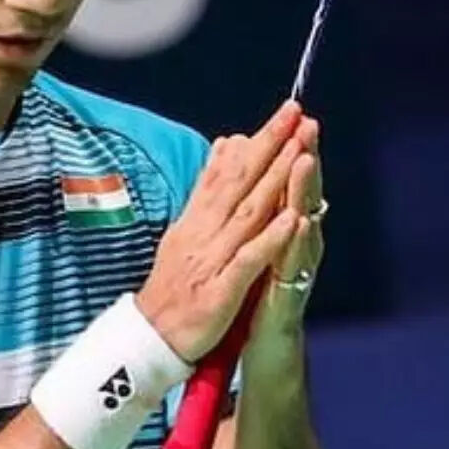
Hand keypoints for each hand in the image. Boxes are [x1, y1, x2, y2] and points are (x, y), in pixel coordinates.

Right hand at [134, 100, 312, 362]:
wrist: (148, 337)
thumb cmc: (172, 286)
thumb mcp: (185, 230)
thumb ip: (207, 189)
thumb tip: (227, 144)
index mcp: (198, 218)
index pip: (229, 169)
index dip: (259, 139)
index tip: (286, 111)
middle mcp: (204, 231)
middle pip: (240, 181)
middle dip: (270, 145)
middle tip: (295, 111)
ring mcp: (211, 259)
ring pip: (247, 213)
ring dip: (275, 178)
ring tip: (299, 148)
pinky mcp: (220, 290)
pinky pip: (248, 260)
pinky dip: (270, 238)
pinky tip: (292, 217)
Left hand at [258, 115, 325, 326]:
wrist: (262, 347)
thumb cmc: (257, 291)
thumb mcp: (254, 241)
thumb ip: (258, 204)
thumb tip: (248, 161)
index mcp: (279, 227)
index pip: (285, 179)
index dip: (288, 147)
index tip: (291, 112)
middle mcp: (294, 243)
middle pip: (301, 193)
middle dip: (304, 158)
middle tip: (308, 125)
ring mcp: (295, 268)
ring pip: (302, 222)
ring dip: (303, 192)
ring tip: (305, 162)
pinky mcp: (288, 295)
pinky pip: (293, 265)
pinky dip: (297, 242)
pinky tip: (300, 222)